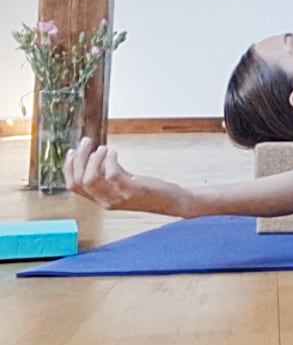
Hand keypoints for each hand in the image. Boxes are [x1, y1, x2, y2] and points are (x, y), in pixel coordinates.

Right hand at [64, 137, 182, 214]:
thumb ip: (108, 171)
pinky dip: (109, 160)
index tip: (72, 151)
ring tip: (103, 148)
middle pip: (79, 181)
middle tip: (87, 142)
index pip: (73, 187)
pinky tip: (115, 153)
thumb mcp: (123, 181)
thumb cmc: (147, 190)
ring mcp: (118, 197)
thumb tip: (96, 154)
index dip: (68, 168)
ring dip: (93, 159)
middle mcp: (105, 201)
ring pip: (90, 179)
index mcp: (100, 199)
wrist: (171, 201)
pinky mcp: (131, 191)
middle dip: (79, 159)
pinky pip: (112, 175)